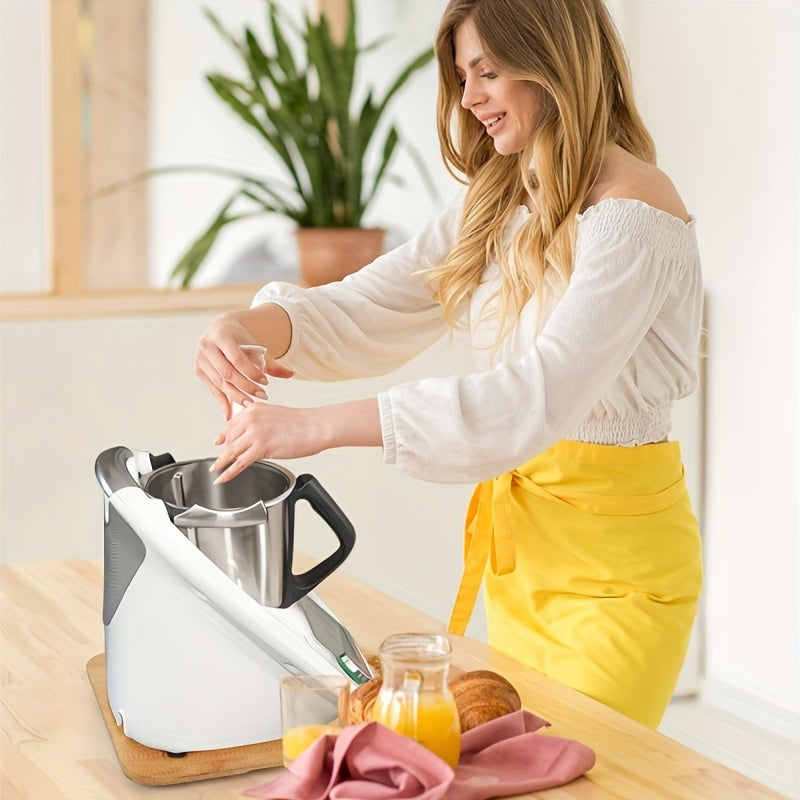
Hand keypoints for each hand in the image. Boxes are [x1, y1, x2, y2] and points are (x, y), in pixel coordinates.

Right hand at [195, 312, 293, 418]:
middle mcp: (207, 346)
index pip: (237, 359)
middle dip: (245, 387)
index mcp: (221, 335)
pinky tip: (231, 413)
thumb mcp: (255, 346)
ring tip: (251, 404)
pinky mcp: (199, 370)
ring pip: (219, 382)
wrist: (221, 330)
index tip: (266, 383)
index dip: (252, 373)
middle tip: (262, 397)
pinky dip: (222, 401)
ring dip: (235, 396)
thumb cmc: (241, 339)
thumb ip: (272, 362)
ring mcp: (200, 359)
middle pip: (227, 373)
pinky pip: (212, 388)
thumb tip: (292, 374)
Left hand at [210, 397, 382, 483]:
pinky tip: (222, 478)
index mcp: (253, 409)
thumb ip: (259, 421)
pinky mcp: (262, 447)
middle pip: (229, 439)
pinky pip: (239, 463)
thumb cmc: (301, 422)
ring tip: (215, 470)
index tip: (217, 442)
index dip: (222, 436)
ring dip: (221, 463)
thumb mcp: (274, 414)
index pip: (231, 424)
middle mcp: (251, 419)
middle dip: (223, 451)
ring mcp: (255, 433)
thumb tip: (250, 435)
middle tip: (218, 461)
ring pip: (231, 451)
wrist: (316, 426)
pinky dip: (228, 472)